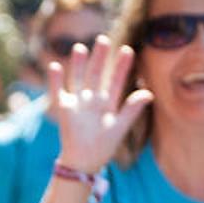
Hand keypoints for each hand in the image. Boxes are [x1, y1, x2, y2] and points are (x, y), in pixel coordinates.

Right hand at [49, 36, 152, 174]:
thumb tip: (149, 93)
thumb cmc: (103, 147)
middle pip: (97, 75)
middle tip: (104, 39)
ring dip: (78, 65)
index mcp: (108, 104)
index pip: (117, 81)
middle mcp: (93, 100)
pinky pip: (58, 92)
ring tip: (80, 48)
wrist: (83, 162)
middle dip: (100, 58)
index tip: (128, 50)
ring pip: (78, 79)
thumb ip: (133, 109)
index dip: (122, 67)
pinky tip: (55, 66)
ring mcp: (78, 104)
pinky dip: (55, 81)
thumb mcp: (120, 127)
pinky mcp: (63, 110)